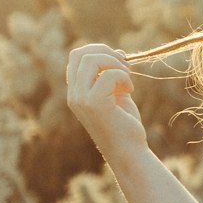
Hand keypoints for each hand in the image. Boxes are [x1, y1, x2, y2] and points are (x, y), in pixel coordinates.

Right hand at [66, 43, 148, 163]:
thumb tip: (116, 52)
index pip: (76, 57)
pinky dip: (124, 77)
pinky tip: (129, 91)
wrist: (129, 152)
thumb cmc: (124, 124)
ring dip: (115, 63)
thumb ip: (111, 74)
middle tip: (125, 66)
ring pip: (91, 60)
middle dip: (106, 52)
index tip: (119, 62)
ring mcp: (81, 100)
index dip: (99, 51)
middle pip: (80, 54)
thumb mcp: (116, 93)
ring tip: (127, 79)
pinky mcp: (94, 104)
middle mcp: (73, 95)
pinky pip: (109, 75)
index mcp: (75, 92)